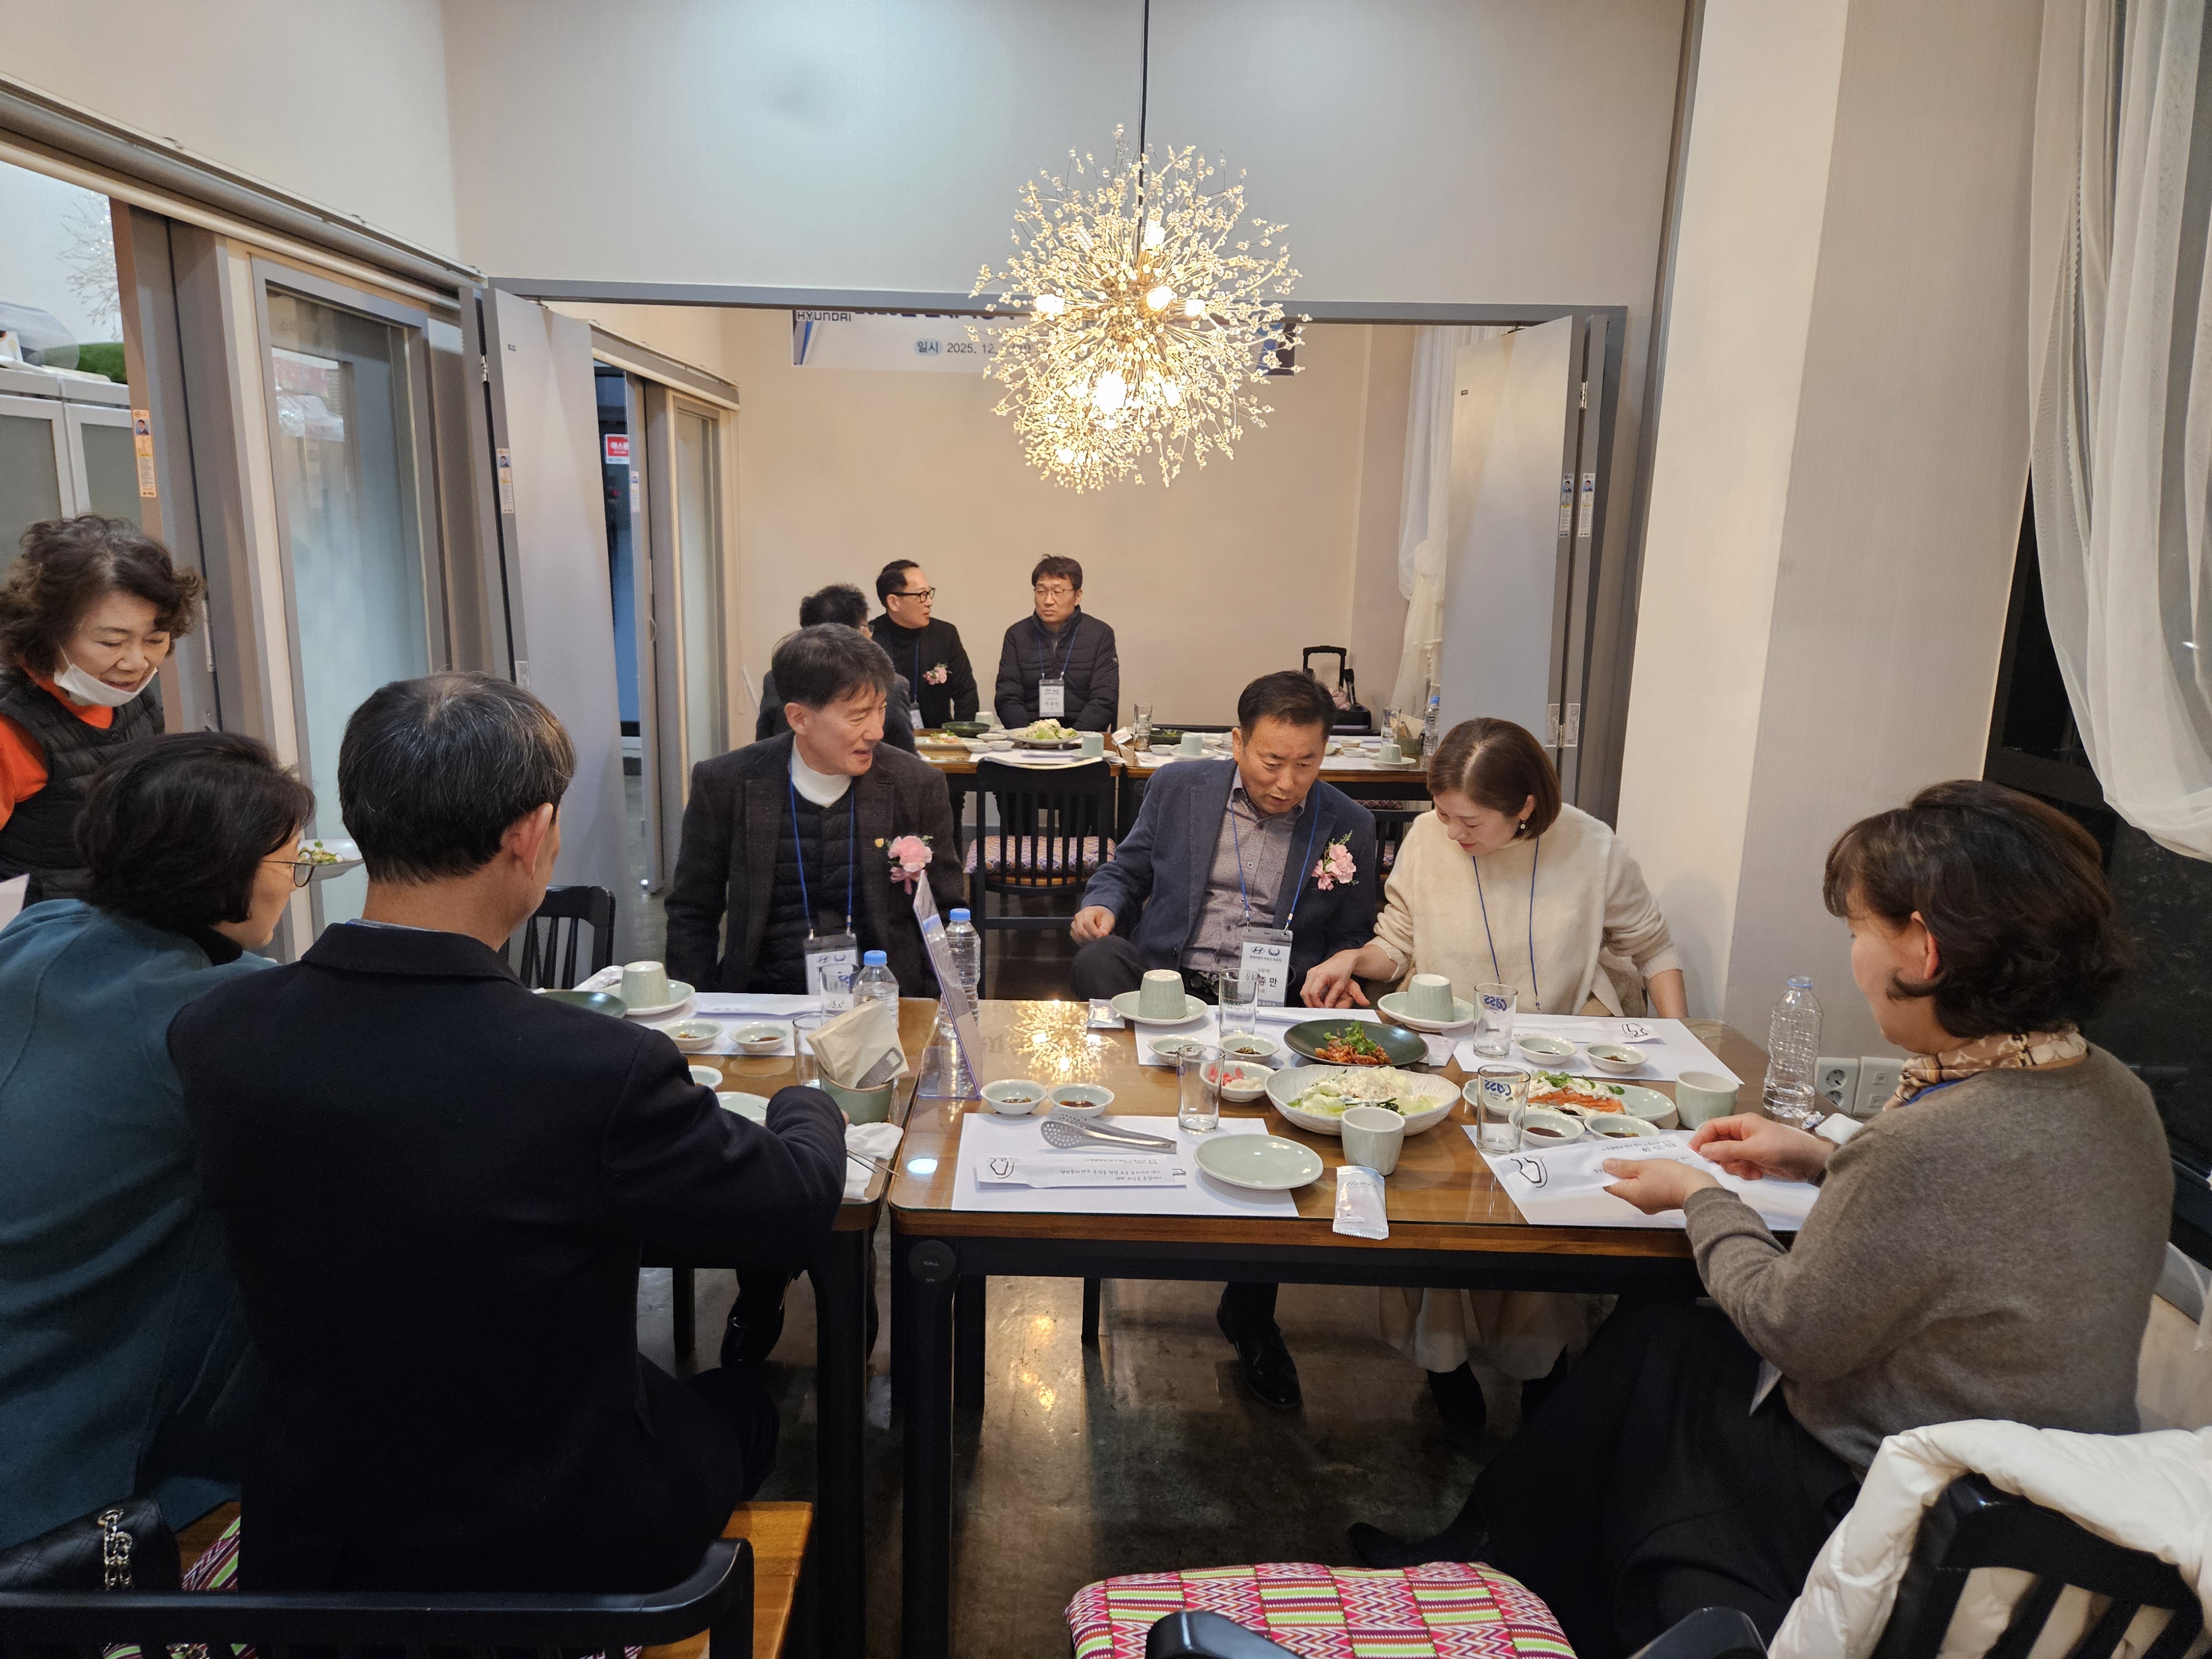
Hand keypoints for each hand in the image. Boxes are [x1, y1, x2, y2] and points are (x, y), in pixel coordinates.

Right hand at [1070, 905, 1116, 942]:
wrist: (1098, 916)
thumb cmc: (1103, 918)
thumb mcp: (1108, 921)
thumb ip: (1106, 928)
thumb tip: (1103, 935)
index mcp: (1087, 911)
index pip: (1087, 923)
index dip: (1094, 932)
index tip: (1101, 937)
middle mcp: (1078, 917)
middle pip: (1081, 931)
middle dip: (1091, 938)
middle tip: (1100, 941)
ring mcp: (1074, 924)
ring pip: (1078, 936)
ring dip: (1087, 941)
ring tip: (1096, 939)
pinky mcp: (1073, 931)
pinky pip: (1076, 939)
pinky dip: (1084, 942)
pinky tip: (1091, 940)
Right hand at [1300, 951, 1369, 1008]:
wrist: (1343, 960)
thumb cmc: (1343, 969)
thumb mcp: (1340, 986)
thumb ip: (1332, 997)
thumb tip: (1326, 1007)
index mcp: (1320, 975)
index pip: (1312, 993)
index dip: (1316, 1003)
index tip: (1322, 1008)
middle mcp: (1313, 973)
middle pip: (1304, 993)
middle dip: (1310, 1003)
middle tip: (1318, 1009)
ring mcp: (1310, 973)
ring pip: (1304, 991)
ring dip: (1309, 999)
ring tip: (1319, 1004)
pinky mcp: (1311, 974)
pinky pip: (1306, 987)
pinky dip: (1310, 994)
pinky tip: (1318, 998)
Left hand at [1602, 1157, 1718, 1212]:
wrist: (1698, 1189)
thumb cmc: (1670, 1177)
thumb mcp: (1644, 1166)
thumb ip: (1624, 1166)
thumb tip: (1605, 1166)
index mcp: (1631, 1195)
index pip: (1609, 1185)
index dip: (1605, 1173)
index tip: (1604, 1159)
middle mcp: (1638, 1203)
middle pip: (1623, 1186)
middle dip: (1621, 1170)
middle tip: (1623, 1153)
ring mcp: (1651, 1204)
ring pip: (1636, 1186)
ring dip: (1635, 1173)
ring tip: (1638, 1157)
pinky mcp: (1662, 1200)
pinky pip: (1648, 1188)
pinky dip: (1647, 1178)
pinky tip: (1651, 1166)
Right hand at [1688, 1114, 1832, 1182]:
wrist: (1810, 1162)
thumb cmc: (1783, 1148)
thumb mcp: (1753, 1149)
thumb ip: (1726, 1150)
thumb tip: (1702, 1150)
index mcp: (1741, 1123)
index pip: (1713, 1127)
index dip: (1701, 1139)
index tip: (1693, 1153)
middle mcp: (1742, 1134)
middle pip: (1718, 1145)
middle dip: (1723, 1158)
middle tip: (1730, 1165)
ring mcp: (1748, 1148)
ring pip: (1728, 1159)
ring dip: (1736, 1167)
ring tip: (1750, 1170)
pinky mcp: (1755, 1161)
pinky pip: (1739, 1167)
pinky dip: (1745, 1172)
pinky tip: (1758, 1174)